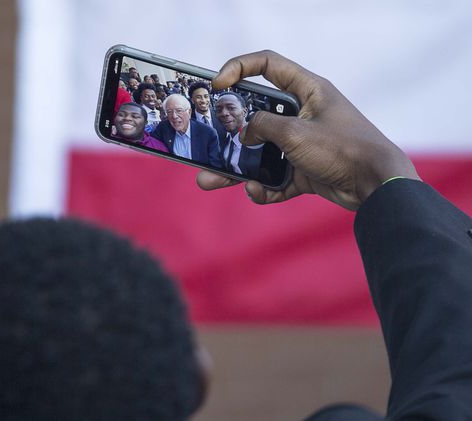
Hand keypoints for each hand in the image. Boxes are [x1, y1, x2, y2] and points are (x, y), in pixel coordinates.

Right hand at [197, 50, 419, 210]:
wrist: (375, 185)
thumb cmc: (343, 148)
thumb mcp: (296, 132)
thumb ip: (263, 127)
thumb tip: (246, 135)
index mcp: (307, 91)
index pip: (268, 66)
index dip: (239, 68)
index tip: (217, 84)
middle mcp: (303, 114)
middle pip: (257, 117)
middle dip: (229, 131)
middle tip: (208, 137)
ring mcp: (303, 144)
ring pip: (260, 153)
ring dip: (236, 167)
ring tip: (209, 179)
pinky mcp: (304, 171)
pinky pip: (275, 179)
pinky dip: (263, 188)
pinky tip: (255, 191)